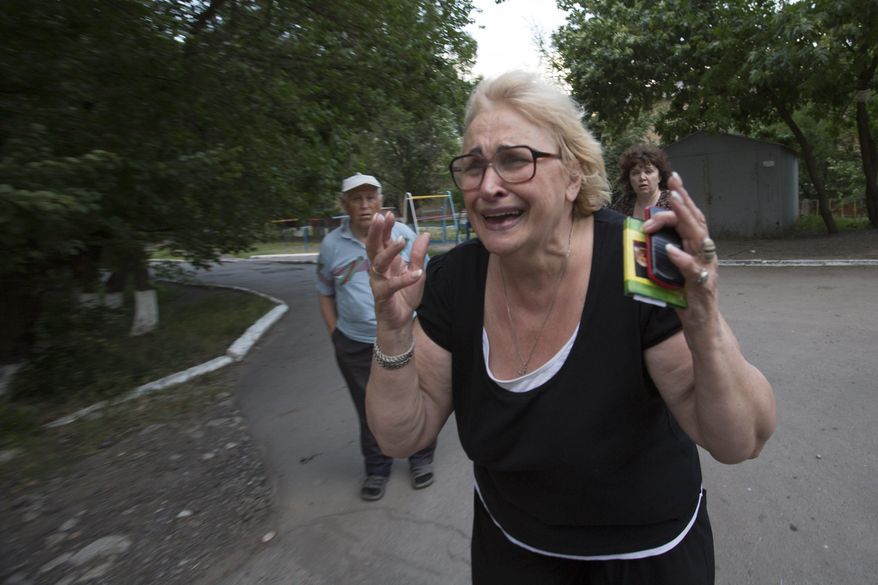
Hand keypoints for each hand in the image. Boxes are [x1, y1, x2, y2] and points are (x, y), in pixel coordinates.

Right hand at [366, 212, 429, 329]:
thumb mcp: (417, 271)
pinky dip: (405, 279)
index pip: (381, 241)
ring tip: (401, 241)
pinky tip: (417, 274)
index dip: (384, 227)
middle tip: (380, 217)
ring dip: (389, 251)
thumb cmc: (405, 296)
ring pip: (378, 263)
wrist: (400, 321)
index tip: (388, 213)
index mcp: (386, 262)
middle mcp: (379, 270)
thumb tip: (424, 234)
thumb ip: (418, 254)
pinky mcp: (383, 296)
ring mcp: (379, 282)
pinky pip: (392, 285)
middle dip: (375, 232)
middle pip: (373, 247)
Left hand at [641, 173, 717, 312]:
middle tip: (672, 183)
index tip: (673, 179)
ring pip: (698, 238)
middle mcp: (705, 254)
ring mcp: (706, 269)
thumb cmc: (686, 298)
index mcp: (697, 248)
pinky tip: (671, 250)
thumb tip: (641, 241)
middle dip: (684, 200)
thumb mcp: (671, 271)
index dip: (683, 198)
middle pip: (696, 221)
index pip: (692, 218)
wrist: (703, 327)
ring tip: (673, 202)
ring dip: (684, 219)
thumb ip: (662, 255)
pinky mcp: (703, 286)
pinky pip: (693, 270)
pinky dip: (681, 259)